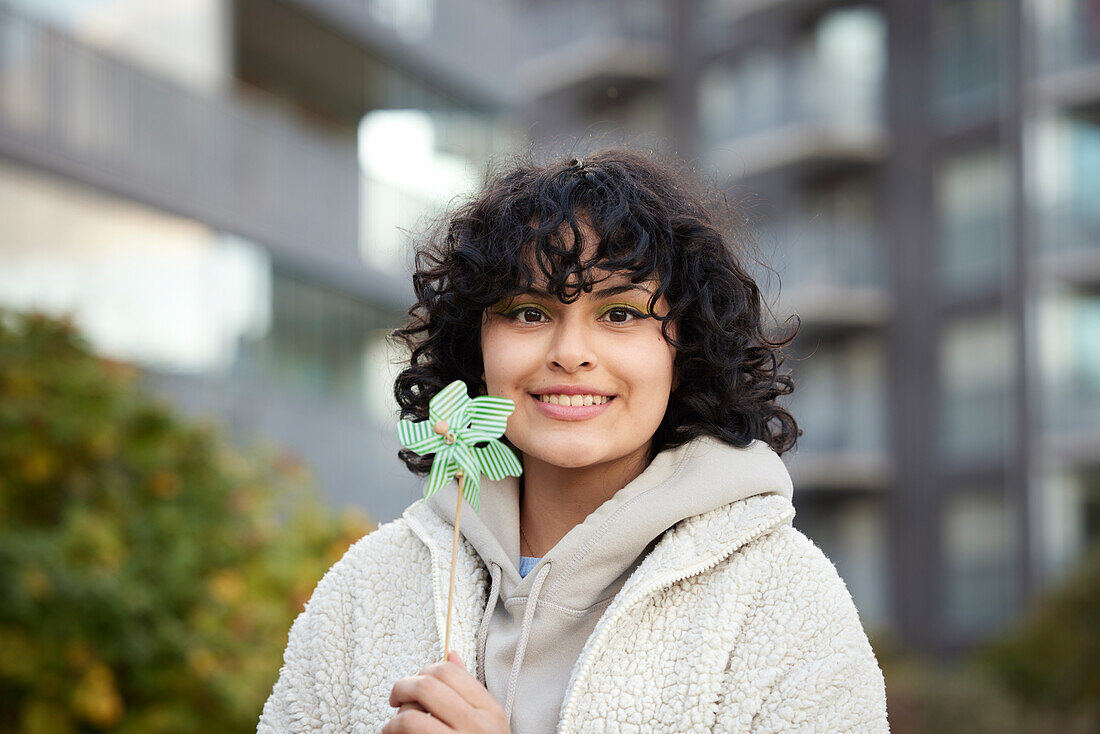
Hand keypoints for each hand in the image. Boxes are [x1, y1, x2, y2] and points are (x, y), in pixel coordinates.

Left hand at [384, 651, 509, 732]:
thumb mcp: (488, 724)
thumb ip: (469, 691)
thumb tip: (451, 656)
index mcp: (490, 713)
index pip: (448, 671)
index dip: (423, 672)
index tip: (415, 684)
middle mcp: (475, 729)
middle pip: (425, 686)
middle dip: (400, 688)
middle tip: (395, 698)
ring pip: (408, 717)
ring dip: (393, 721)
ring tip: (394, 728)